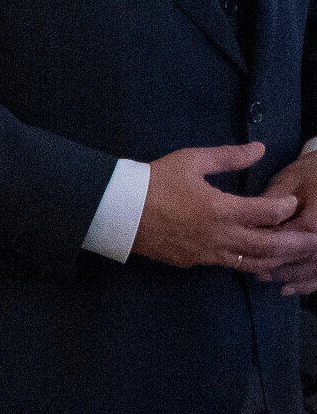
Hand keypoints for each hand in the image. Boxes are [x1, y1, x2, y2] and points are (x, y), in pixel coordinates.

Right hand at [130, 143, 316, 279]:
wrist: (117, 209)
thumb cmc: (154, 181)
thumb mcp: (191, 161)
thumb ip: (229, 156)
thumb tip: (259, 148)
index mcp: (221, 209)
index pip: (267, 212)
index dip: (285, 207)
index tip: (293, 202)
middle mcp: (219, 235)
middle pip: (268, 246)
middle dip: (294, 244)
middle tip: (313, 241)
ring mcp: (207, 252)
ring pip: (252, 263)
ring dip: (276, 260)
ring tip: (292, 257)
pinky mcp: (193, 261)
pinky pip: (229, 266)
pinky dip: (249, 265)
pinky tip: (257, 262)